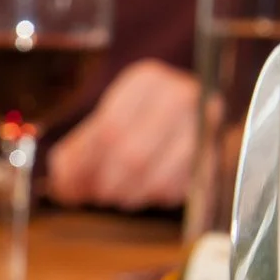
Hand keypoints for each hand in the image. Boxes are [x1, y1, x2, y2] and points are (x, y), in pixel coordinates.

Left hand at [46, 60, 199, 210]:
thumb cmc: (141, 121)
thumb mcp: (106, 123)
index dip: (86, 165)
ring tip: (119, 195)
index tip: (71, 184)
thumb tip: (63, 182)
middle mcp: (181, 96)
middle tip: (98, 194)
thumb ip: (77, 152)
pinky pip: (177, 189)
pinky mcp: (215, 157)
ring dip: (130, 196)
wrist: (194, 117)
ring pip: (156, 178)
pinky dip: (154, 198)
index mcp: (146, 81)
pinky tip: (146, 190)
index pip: (108, 129)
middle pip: (132, 155)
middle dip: (107, 184)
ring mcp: (205, 126)